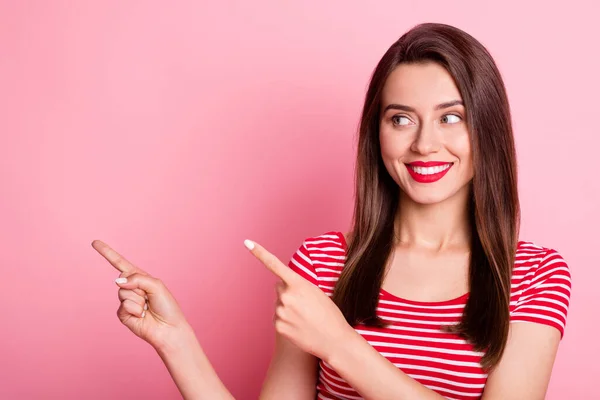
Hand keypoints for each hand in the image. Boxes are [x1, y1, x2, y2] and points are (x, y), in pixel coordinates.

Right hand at [92, 240, 190, 349]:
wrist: (168, 328)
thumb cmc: (166, 306)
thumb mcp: (156, 285)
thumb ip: (137, 278)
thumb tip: (117, 282)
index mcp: (140, 278)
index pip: (120, 263)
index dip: (107, 253)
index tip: (95, 242)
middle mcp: (131, 288)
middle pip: (122, 277)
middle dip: (138, 285)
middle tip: (149, 297)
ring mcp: (125, 300)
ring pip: (123, 292)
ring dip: (138, 300)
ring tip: (147, 307)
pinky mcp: (122, 313)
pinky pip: (124, 305)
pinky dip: (135, 310)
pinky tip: (142, 316)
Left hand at [244, 239, 353, 361]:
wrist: (334, 341)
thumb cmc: (329, 314)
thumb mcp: (317, 292)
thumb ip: (298, 286)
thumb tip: (280, 287)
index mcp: (298, 284)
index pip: (275, 265)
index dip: (259, 252)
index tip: (247, 242)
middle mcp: (286, 297)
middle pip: (279, 287)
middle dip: (288, 292)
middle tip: (305, 304)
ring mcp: (280, 312)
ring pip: (279, 303)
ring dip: (288, 307)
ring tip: (305, 317)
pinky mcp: (278, 326)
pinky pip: (278, 317)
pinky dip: (287, 321)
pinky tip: (300, 326)